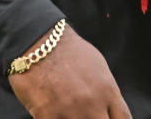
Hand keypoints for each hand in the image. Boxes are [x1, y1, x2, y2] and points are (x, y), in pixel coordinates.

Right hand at [8, 22, 130, 117]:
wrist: (39, 40)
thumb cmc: (69, 50)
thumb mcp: (98, 66)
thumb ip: (106, 89)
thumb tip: (110, 106)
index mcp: (107, 90)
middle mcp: (92, 103)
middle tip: (88, 116)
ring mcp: (70, 110)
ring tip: (69, 113)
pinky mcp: (47, 114)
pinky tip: (53, 115)